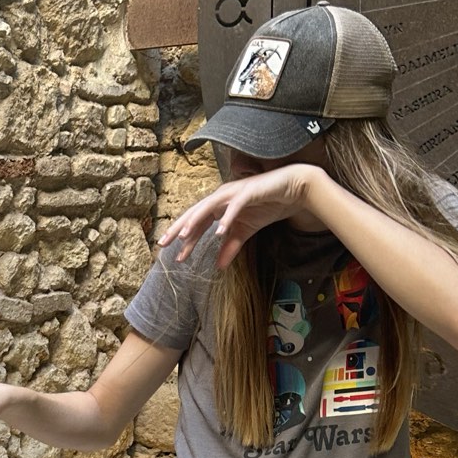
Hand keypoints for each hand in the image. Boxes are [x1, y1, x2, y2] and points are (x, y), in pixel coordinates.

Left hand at [158, 163, 321, 269]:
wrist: (293, 189)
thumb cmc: (268, 205)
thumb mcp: (246, 231)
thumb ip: (231, 246)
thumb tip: (218, 267)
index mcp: (219, 205)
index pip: (197, 223)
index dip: (185, 239)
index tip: (174, 256)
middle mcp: (222, 196)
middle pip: (195, 213)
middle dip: (179, 229)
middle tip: (164, 244)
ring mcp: (234, 192)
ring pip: (209, 207)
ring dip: (196, 221)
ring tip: (184, 237)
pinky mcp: (249, 192)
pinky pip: (235, 206)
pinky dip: (227, 218)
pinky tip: (219, 231)